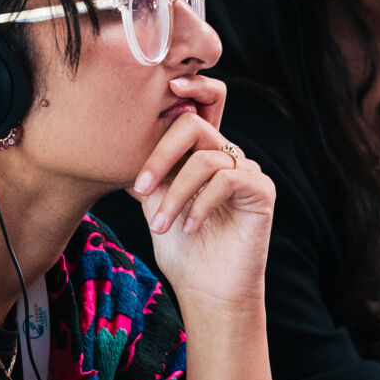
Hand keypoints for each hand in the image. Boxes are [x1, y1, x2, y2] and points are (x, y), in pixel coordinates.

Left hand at [127, 75, 274, 310]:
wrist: (208, 291)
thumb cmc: (182, 252)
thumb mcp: (155, 205)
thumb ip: (146, 173)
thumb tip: (118, 141)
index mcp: (203, 154)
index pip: (200, 107)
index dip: (191, 87)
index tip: (167, 87)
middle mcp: (227, 156)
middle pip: (195, 125)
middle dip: (162, 153)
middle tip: (142, 186)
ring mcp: (246, 171)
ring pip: (205, 158)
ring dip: (175, 194)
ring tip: (161, 225)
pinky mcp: (261, 190)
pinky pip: (226, 179)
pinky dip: (200, 203)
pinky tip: (189, 227)